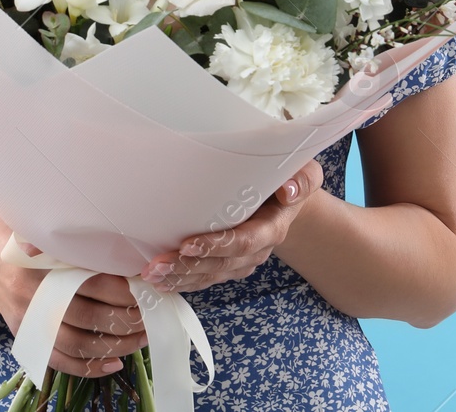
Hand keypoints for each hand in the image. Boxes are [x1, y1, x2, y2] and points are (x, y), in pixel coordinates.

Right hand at [0, 215, 145, 376]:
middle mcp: (34, 295)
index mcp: (42, 263)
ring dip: (114, 346)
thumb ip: (70, 235)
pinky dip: (89, 367)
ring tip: (141, 338)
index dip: (121, 290)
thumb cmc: (22, 239)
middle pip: (87, 316)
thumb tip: (115, 240)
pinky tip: (115, 362)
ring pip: (77, 344)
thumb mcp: (40, 228)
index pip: (89, 281)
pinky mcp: (27, 338)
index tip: (147, 289)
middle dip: (125, 320)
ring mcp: (29, 321)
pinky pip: (60, 361)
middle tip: (151, 316)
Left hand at [139, 159, 323, 295]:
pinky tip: (161, 282)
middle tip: (157, 266)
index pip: (243, 242)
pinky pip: (205, 278)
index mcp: (271, 228)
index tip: (187, 244)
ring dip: (180, 277)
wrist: (288, 196)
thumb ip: (302, 180)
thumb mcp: (304, 173)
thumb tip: (288, 191)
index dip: (216, 246)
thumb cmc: (289, 178)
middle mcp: (256, 251)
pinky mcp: (228, 264)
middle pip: (220, 264)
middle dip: (187, 266)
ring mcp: (241, 262)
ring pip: (209, 275)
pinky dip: (183, 281)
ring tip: (152, 275)